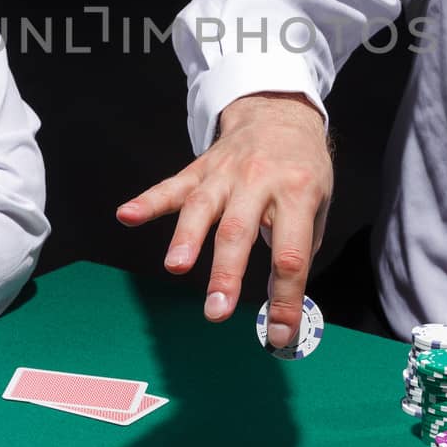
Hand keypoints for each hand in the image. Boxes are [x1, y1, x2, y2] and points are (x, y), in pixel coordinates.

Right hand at [117, 91, 331, 348]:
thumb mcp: (319, 202)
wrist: (280, 112)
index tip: (281, 334)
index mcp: (297, 194)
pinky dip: (147, 201)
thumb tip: (283, 303)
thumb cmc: (302, 168)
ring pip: (202, 207)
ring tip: (176, 267)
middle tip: (217, 310)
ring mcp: (226, 174)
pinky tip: (127, 215)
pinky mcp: (201, 168)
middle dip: (226, 273)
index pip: (291, 254)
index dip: (286, 297)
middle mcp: (259, 182)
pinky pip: (172, 186)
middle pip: (239, 231)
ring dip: (186, 238)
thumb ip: (301, 247)